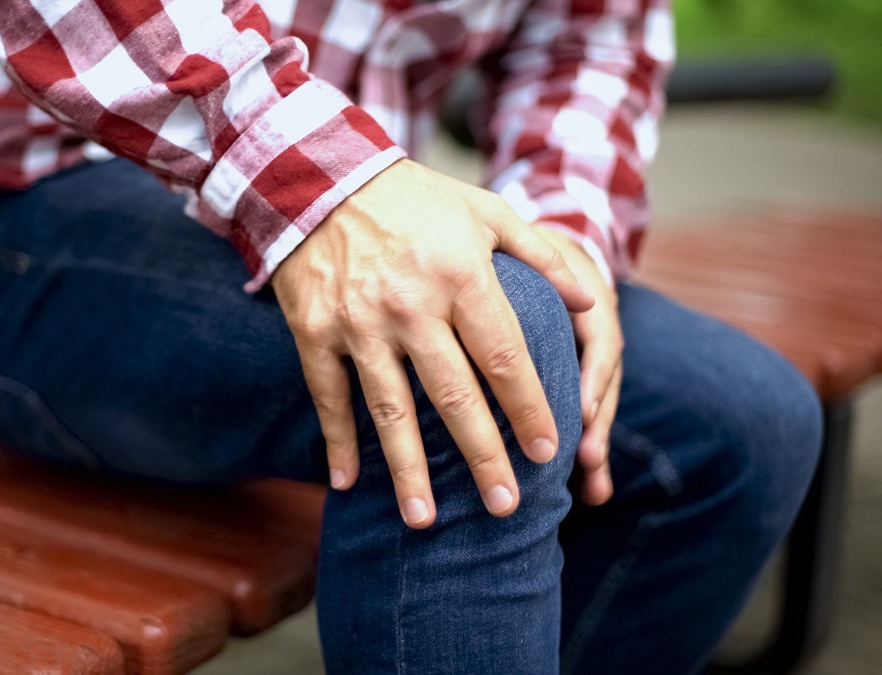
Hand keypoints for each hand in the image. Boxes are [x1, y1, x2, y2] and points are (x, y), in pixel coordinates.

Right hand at [272, 160, 593, 527]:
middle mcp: (411, 306)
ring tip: (426, 521)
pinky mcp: (315, 332)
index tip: (549, 452)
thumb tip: (589, 303)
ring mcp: (359, 323)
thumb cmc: (413, 198)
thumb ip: (541, 256)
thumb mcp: (484, 211)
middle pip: (455, 397)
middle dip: (483, 457)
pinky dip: (336, 442)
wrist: (319, 177)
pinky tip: (347, 484)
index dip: (529, 408)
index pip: (505, 358)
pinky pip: (329, 396)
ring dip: (408, 471)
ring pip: (390, 411)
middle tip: (505, 506)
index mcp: (460, 276)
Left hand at [534, 227, 621, 505]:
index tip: (583, 410)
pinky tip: (592, 492)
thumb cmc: (521, 249)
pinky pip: (587, 415)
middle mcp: (593, 330)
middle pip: (602, 383)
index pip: (599, 339)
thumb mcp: (523, 248)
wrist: (548, 245)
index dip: (593, 376)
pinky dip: (588, 451)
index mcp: (582, 298)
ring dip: (596, 449)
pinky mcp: (583, 375)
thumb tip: (488, 282)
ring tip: (593, 491)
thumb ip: (522, 266)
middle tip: (584, 460)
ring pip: (598, 406)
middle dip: (596, 425)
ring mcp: (591, 354)